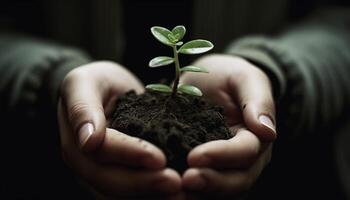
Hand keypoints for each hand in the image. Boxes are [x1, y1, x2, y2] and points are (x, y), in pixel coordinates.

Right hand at [58, 61, 180, 197]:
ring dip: (153, 194)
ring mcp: (104, 174)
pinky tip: (180, 190)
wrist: (107, 91)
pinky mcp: (124, 175)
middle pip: (112, 182)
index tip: (160, 159)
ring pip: (125, 193)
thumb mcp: (83, 83)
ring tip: (182, 192)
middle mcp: (87, 165)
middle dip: (145, 183)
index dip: (131, 156)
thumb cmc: (95, 82)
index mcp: (75, 143)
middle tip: (177, 182)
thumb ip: (82, 107)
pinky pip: (138, 191)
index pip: (103, 153)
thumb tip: (88, 141)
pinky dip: (157, 193)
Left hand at [180, 54, 275, 197]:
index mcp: (256, 137)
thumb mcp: (244, 78)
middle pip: (236, 180)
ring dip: (197, 193)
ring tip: (172, 190)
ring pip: (218, 189)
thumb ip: (258, 101)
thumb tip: (267, 131)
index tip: (195, 156)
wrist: (210, 81)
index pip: (245, 152)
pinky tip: (164, 187)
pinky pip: (199, 186)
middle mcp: (244, 159)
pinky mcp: (204, 168)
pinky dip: (185, 190)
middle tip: (184, 180)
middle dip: (211, 182)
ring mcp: (224, 167)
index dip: (222, 156)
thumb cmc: (229, 76)